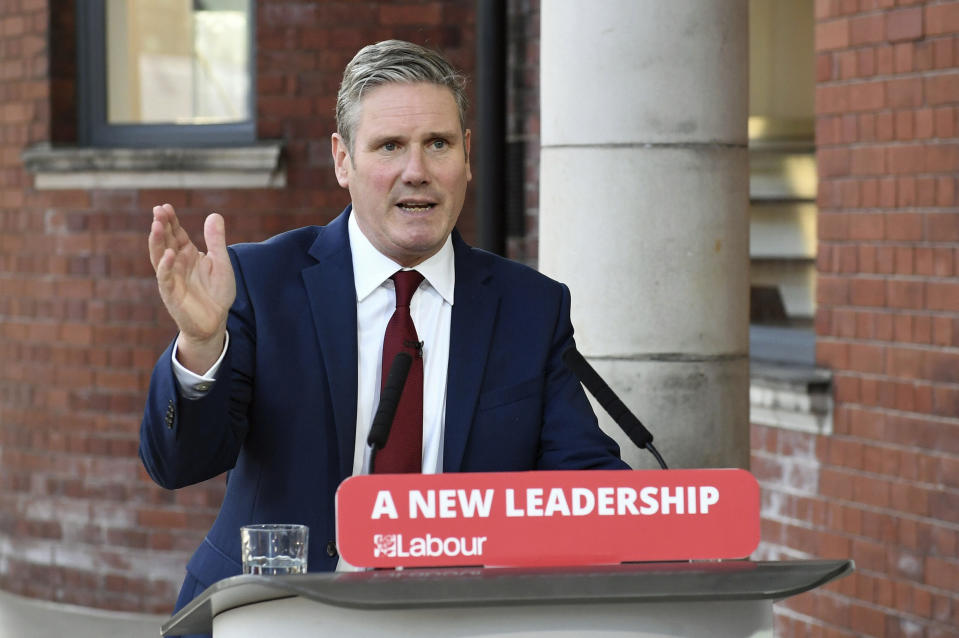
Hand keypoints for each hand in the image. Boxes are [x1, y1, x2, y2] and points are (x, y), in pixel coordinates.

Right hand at [149, 203, 235, 372]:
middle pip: (165, 241)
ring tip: (157, 225)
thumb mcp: (221, 263)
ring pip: (159, 256)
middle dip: (162, 226)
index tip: (166, 206)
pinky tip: (168, 254)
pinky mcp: (171, 293)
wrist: (215, 321)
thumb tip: (214, 214)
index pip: (176, 233)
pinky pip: (165, 278)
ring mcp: (171, 277)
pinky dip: (165, 265)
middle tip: (158, 210)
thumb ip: (216, 241)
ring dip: (157, 241)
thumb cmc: (217, 292)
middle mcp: (176, 263)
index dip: (171, 220)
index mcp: (187, 254)